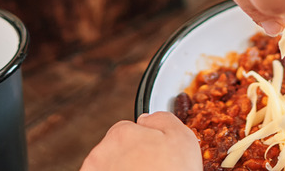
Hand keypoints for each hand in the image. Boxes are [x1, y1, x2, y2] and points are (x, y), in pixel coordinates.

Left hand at [80, 112, 201, 170]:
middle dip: (129, 158)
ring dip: (120, 170)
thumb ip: (163, 119)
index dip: (144, 143)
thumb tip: (147, 118)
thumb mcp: (182, 139)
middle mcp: (101, 153)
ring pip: (108, 166)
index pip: (128, 130)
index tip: (153, 156)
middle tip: (150, 170)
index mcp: (122, 134)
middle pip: (116, 150)